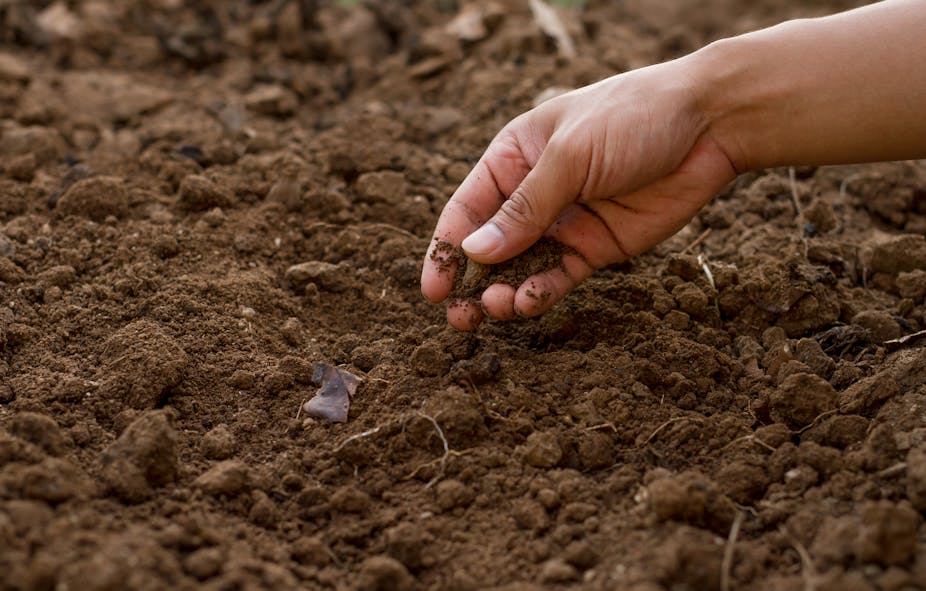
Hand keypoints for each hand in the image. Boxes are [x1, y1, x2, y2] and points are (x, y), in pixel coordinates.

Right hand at [421, 58, 737, 329]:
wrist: (708, 125)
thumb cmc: (631, 118)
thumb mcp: (570, 155)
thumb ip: (525, 208)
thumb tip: (474, 251)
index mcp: (513, 158)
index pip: (467, 209)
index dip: (445, 248)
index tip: (433, 288)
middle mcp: (533, 194)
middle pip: (489, 246)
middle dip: (470, 282)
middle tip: (457, 318)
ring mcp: (564, 224)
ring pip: (521, 268)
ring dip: (502, 293)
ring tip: (494, 310)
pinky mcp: (596, 248)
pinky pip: (559, 277)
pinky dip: (541, 292)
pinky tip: (528, 302)